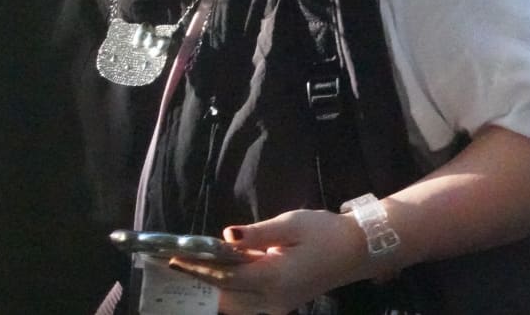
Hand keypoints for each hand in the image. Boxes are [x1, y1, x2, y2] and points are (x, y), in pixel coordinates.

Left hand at [169, 208, 368, 314]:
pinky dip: (228, 293)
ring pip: (234, 306)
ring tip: (187, 273)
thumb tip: (226, 237)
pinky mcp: (281, 305)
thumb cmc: (325, 232)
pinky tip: (216, 278)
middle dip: (198, 284)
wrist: (357, 251)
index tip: (173, 259)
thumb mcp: (292, 224)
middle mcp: (273, 299)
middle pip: (225, 298)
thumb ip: (257, 234)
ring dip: (211, 291)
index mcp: (275, 278)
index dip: (198, 269)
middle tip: (173, 267)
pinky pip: (246, 305)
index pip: (226, 277)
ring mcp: (277, 306)